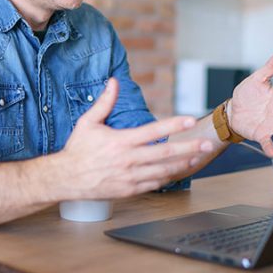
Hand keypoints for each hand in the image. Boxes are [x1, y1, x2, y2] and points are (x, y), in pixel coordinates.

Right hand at [58, 78, 214, 198]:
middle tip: (207, 143)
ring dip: (183, 164)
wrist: (66, 178)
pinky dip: (167, 178)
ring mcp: (130, 177)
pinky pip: (153, 184)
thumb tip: (113, 82)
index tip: (190, 120)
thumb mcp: (88, 122)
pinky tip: (177, 171)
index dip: (173, 125)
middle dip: (189, 147)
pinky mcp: (129, 190)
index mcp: (121, 141)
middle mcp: (128, 159)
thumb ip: (104, 102)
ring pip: (163, 171)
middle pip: (165, 153)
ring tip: (198, 157)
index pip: (153, 131)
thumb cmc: (78, 149)